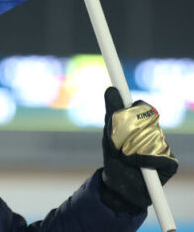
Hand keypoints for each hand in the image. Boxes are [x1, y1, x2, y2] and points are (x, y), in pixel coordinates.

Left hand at [100, 86, 177, 212]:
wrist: (119, 189)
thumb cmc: (114, 161)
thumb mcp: (108, 137)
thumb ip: (111, 114)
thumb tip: (111, 89)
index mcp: (141, 125)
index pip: (143, 107)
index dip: (135, 106)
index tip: (128, 106)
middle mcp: (155, 134)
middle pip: (147, 121)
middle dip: (127, 131)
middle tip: (117, 145)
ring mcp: (163, 147)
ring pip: (152, 137)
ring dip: (132, 148)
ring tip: (124, 157)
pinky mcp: (169, 162)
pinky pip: (159, 155)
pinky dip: (144, 159)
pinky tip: (137, 165)